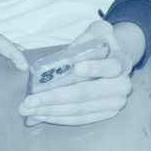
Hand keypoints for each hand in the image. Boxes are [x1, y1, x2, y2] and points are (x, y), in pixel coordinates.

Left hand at [19, 20, 143, 125]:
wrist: (115, 61)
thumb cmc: (103, 46)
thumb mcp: (99, 31)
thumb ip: (88, 35)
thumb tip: (69, 52)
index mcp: (122, 63)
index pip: (111, 67)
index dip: (94, 68)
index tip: (76, 68)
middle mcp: (122, 86)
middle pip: (86, 94)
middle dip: (55, 98)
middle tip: (30, 99)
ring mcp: (115, 103)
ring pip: (79, 109)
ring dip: (51, 111)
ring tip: (28, 108)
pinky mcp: (106, 114)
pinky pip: (80, 119)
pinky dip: (59, 118)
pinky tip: (41, 114)